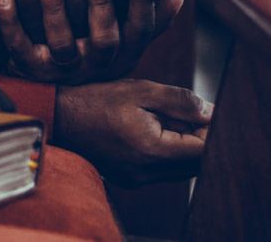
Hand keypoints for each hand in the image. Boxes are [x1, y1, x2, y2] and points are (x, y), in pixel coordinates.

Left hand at [0, 0, 182, 84]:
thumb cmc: (99, 55)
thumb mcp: (129, 43)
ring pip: (61, 43)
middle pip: (104, 39)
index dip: (141, 2)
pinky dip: (9, 23)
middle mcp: (95, 63)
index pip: (139, 29)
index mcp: (122, 53)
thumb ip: (151, 20)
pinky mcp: (31, 68)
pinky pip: (18, 47)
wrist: (61, 100)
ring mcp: (63, 68)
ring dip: (54, 12)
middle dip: (101, 6)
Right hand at [53, 79, 210, 186]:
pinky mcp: (129, 180)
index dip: (212, 131)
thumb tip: (212, 113)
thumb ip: (181, 101)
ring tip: (164, 120)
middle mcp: (145, 172)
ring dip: (183, 147)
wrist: (59, 117)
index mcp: (150, 149)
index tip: (206, 113)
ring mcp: (136, 179)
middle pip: (195, 164)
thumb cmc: (97, 100)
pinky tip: (151, 131)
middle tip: (186, 113)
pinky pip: (162, 171)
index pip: (203, 151)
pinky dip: (167, 153)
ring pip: (180, 169)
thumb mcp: (141, 91)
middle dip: (199, 139)